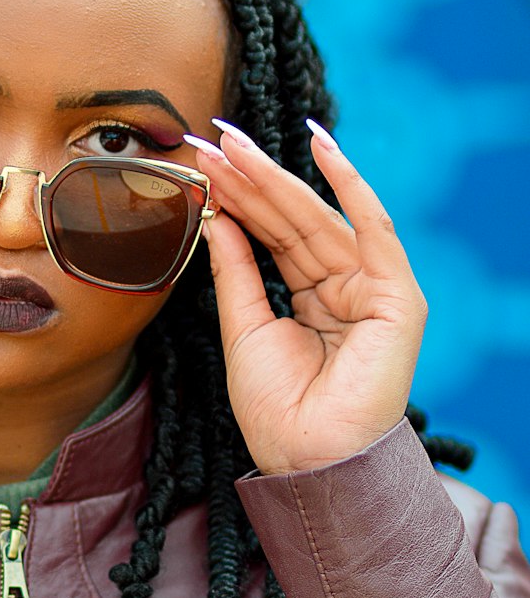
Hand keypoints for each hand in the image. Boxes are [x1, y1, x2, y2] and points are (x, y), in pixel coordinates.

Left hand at [186, 118, 427, 475]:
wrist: (307, 459)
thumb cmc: (277, 409)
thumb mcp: (244, 327)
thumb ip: (236, 269)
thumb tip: (218, 214)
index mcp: (311, 299)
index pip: (272, 236)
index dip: (238, 198)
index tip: (202, 162)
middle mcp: (343, 287)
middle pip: (291, 221)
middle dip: (250, 178)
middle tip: (211, 138)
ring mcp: (371, 289)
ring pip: (317, 219)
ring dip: (276, 178)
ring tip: (235, 145)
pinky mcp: (395, 297)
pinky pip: (374, 230)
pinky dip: (349, 186)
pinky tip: (321, 146)